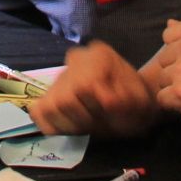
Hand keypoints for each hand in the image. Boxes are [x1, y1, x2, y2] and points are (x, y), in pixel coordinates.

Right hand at [29, 42, 162, 137]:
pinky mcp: (49, 92)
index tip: (110, 113)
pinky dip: (53, 125)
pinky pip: (38, 112)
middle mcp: (75, 59)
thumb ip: (127, 101)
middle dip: (83, 120)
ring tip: (88, 123)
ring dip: (70, 125)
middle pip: (63, 99)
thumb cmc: (138, 104)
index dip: (96, 107)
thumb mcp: (141, 104)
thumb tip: (106, 100)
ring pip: (49, 106)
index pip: (83, 85)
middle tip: (100, 123)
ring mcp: (59, 75)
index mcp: (99, 55)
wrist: (132, 102)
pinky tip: (73, 125)